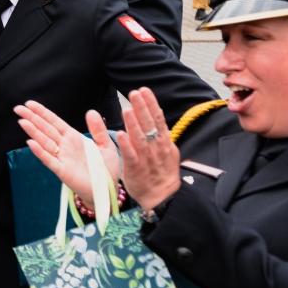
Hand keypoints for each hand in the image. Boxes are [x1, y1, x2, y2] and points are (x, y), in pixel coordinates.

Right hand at [15, 100, 122, 197]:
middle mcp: (64, 146)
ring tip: (22, 121)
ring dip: (33, 132)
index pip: (54, 122)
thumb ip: (98, 129)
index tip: (29, 104)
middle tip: (18, 108)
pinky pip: (49, 160)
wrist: (108, 190)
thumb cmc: (106, 169)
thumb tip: (91, 111)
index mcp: (73, 138)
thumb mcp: (106, 145)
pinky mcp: (63, 171)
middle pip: (45, 129)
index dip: (42, 112)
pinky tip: (31, 143)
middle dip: (32, 118)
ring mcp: (62, 158)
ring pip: (44, 142)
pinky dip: (40, 151)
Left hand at [116, 87, 181, 209]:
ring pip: (140, 138)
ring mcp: (147, 158)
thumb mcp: (166, 151)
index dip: (151, 104)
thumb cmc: (161, 172)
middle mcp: (156, 148)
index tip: (144, 90)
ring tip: (127, 109)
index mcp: (164, 142)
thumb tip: (158, 117)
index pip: (158, 119)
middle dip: (142, 108)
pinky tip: (120, 133)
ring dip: (133, 123)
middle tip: (134, 93)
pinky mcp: (136, 169)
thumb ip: (161, 135)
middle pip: (149, 125)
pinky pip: (131, 155)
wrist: (162, 197)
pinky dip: (126, 145)